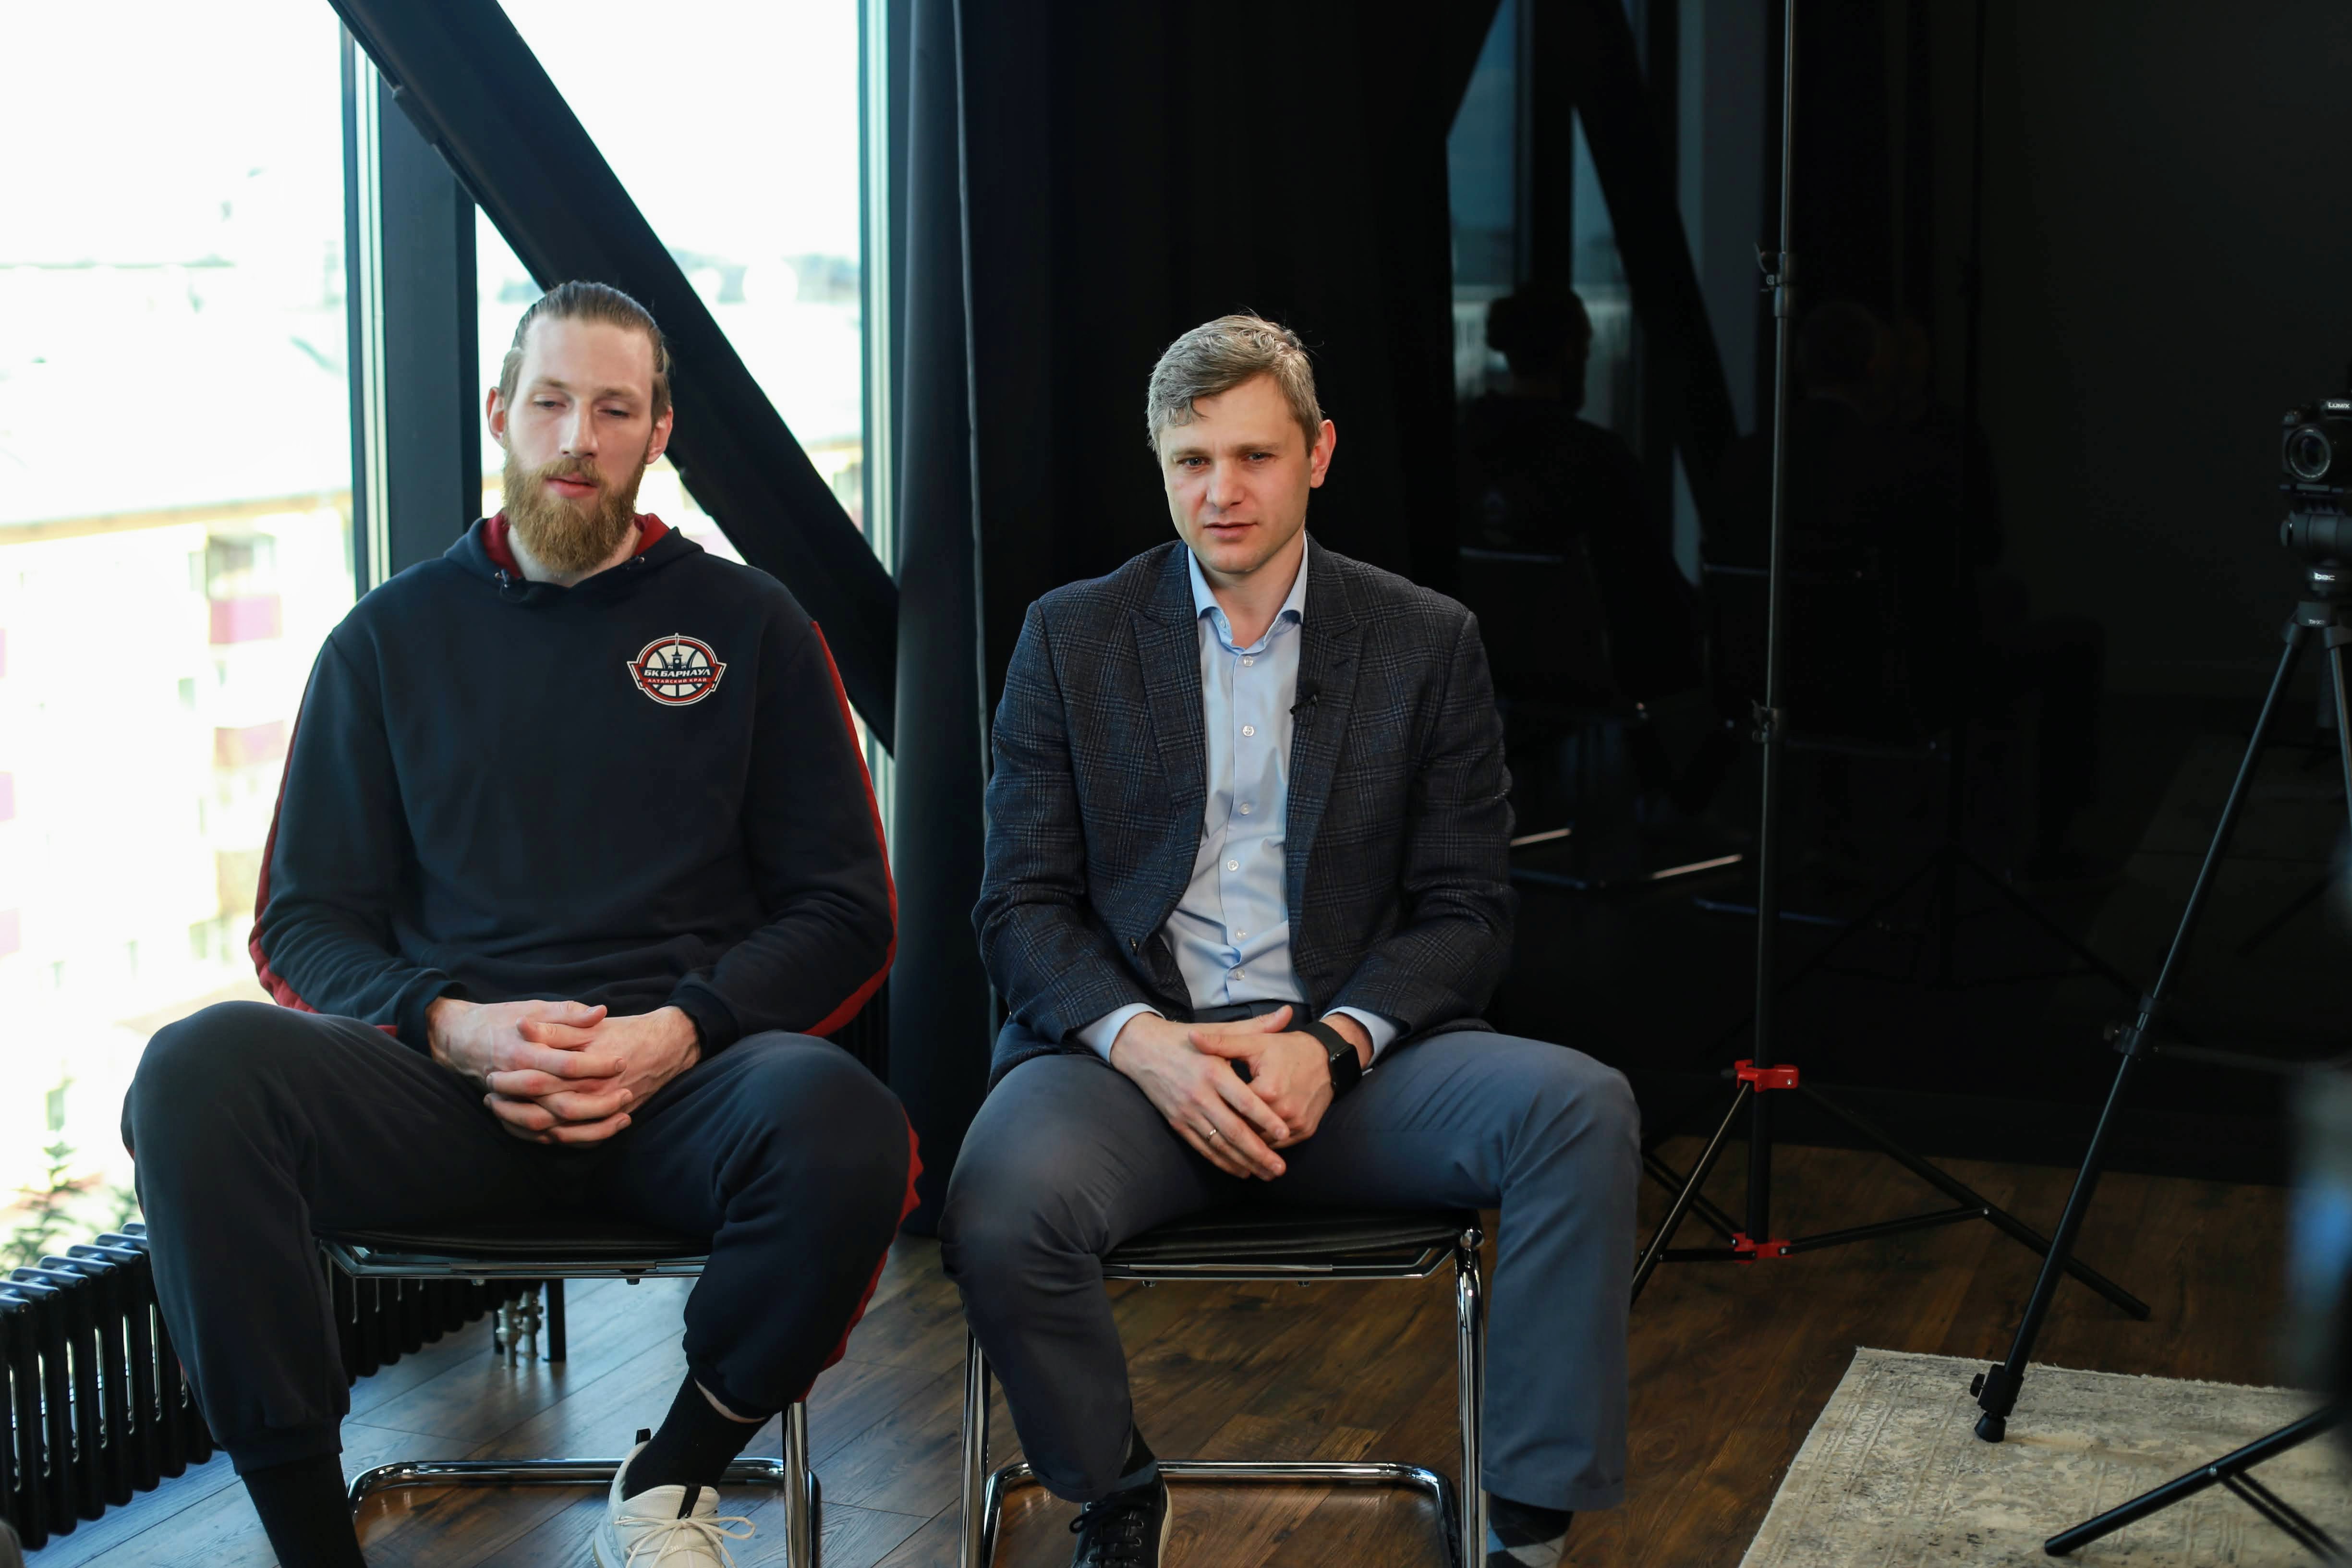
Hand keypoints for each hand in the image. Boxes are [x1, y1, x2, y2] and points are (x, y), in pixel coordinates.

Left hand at [483, 1005, 700, 1144]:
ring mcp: (600, 1112)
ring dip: (525, 1127)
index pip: (536, 1082)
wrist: (665, 1047)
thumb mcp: (589, 1025)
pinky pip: (575, 1141)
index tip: (490, 1077)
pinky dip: (550, 1139)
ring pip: (556, 1133)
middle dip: (511, 1110)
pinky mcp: (607, 1122)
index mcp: (582, 1070)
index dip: (510, 1082)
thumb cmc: (625, 1032)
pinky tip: (532, 1131)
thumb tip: (523, 1026)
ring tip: (503, 1115)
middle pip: (541, 1113)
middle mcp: (590, 1096)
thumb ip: (556, 1026)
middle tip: (490, 1100)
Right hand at [1107, 1011, 1293, 1179]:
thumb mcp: (1218, 1031)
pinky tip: (1240, 1170)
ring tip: (1266, 1173)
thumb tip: (1287, 1014)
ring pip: (1218, 1144)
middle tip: (1280, 1168)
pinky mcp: (1177, 1122)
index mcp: (1213, 1072)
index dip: (1264, 1118)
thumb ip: (1255, 1027)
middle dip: (1259, 1152)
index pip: (1243, 1101)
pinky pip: (1202, 1147)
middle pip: (1233, 1130)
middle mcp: (1199, 1095)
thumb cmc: (1186, 1039)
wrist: (1141, 1049)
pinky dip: (1221, 1162)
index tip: (1284, 1133)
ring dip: (1243, 1162)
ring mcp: (1186, 1112)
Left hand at [1189, 1012, 1368, 1147]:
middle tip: (1208, 1136)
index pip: (1233, 1109)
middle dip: (1228, 1134)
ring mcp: (1296, 1124)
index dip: (1216, 1112)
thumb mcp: (1254, 1042)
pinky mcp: (1306, 1131)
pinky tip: (1251, 1150)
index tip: (1200, 1114)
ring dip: (1247, 1146)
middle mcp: (1283, 1111)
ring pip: (1263, 1142)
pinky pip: (1280, 1145)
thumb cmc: (1287, 1049)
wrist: (1328, 1058)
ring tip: (1226, 1148)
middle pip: (1247, 1130)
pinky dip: (1266, 1145)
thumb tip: (1191, 1038)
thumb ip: (1221, 1043)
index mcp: (1267, 1090)